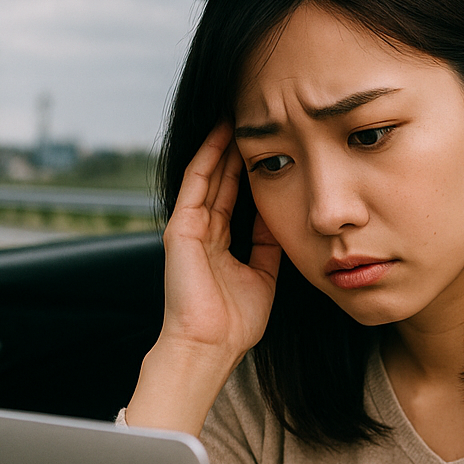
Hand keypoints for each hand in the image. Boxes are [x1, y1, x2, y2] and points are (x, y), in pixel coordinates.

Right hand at [159, 119, 281, 357]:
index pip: (235, 200)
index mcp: (221, 246)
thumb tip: (282, 219)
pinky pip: (195, 185)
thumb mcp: (263, 278)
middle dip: (236, 153)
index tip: (269, 149)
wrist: (210, 345)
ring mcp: (190, 229)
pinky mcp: (181, 228)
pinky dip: (206, 159)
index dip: (250, 174)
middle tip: (253, 122)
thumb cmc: (235, 324)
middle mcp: (204, 233)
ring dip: (221, 147)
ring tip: (236, 118)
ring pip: (209, 177)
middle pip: (222, 183)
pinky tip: (219, 136)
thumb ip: (268, 248)